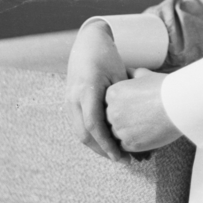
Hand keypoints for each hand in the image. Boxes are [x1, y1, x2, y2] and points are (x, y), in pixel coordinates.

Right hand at [65, 21, 130, 161]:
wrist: (87, 43)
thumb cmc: (107, 57)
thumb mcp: (119, 75)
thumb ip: (122, 99)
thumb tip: (135, 126)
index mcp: (86, 91)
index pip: (93, 126)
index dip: (106, 144)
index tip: (120, 157)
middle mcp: (73, 98)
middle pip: (84, 134)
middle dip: (102, 150)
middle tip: (122, 160)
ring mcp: (68, 101)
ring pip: (79, 132)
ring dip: (96, 145)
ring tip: (116, 154)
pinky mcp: (69, 102)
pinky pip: (78, 124)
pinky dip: (91, 136)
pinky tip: (106, 141)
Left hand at [105, 69, 181, 152]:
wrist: (180, 104)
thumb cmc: (165, 87)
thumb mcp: (146, 75)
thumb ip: (132, 75)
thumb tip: (128, 72)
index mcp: (113, 93)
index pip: (109, 103)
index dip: (122, 106)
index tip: (135, 107)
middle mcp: (112, 111)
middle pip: (111, 119)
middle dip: (123, 120)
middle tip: (141, 118)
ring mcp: (120, 129)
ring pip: (116, 134)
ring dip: (127, 132)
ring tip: (145, 128)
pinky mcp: (130, 143)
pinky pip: (125, 146)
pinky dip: (134, 143)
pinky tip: (146, 136)